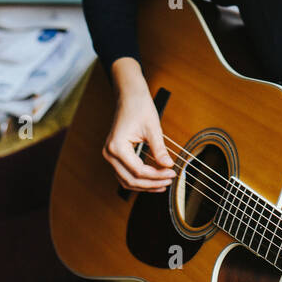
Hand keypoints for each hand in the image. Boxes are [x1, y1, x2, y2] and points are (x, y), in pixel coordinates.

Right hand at [103, 59, 174, 191]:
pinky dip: (139, 179)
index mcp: (117, 146)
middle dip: (151, 183)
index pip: (138, 170)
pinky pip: (125, 174)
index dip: (157, 175)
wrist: (129, 96)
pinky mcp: (114, 155)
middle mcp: (109, 153)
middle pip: (131, 179)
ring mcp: (110, 155)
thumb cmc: (139, 107)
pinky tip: (153, 179)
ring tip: (163, 183)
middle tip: (169, 180)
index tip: (172, 173)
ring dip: (145, 185)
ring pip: (126, 180)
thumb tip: (168, 165)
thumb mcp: (153, 128)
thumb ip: (159, 149)